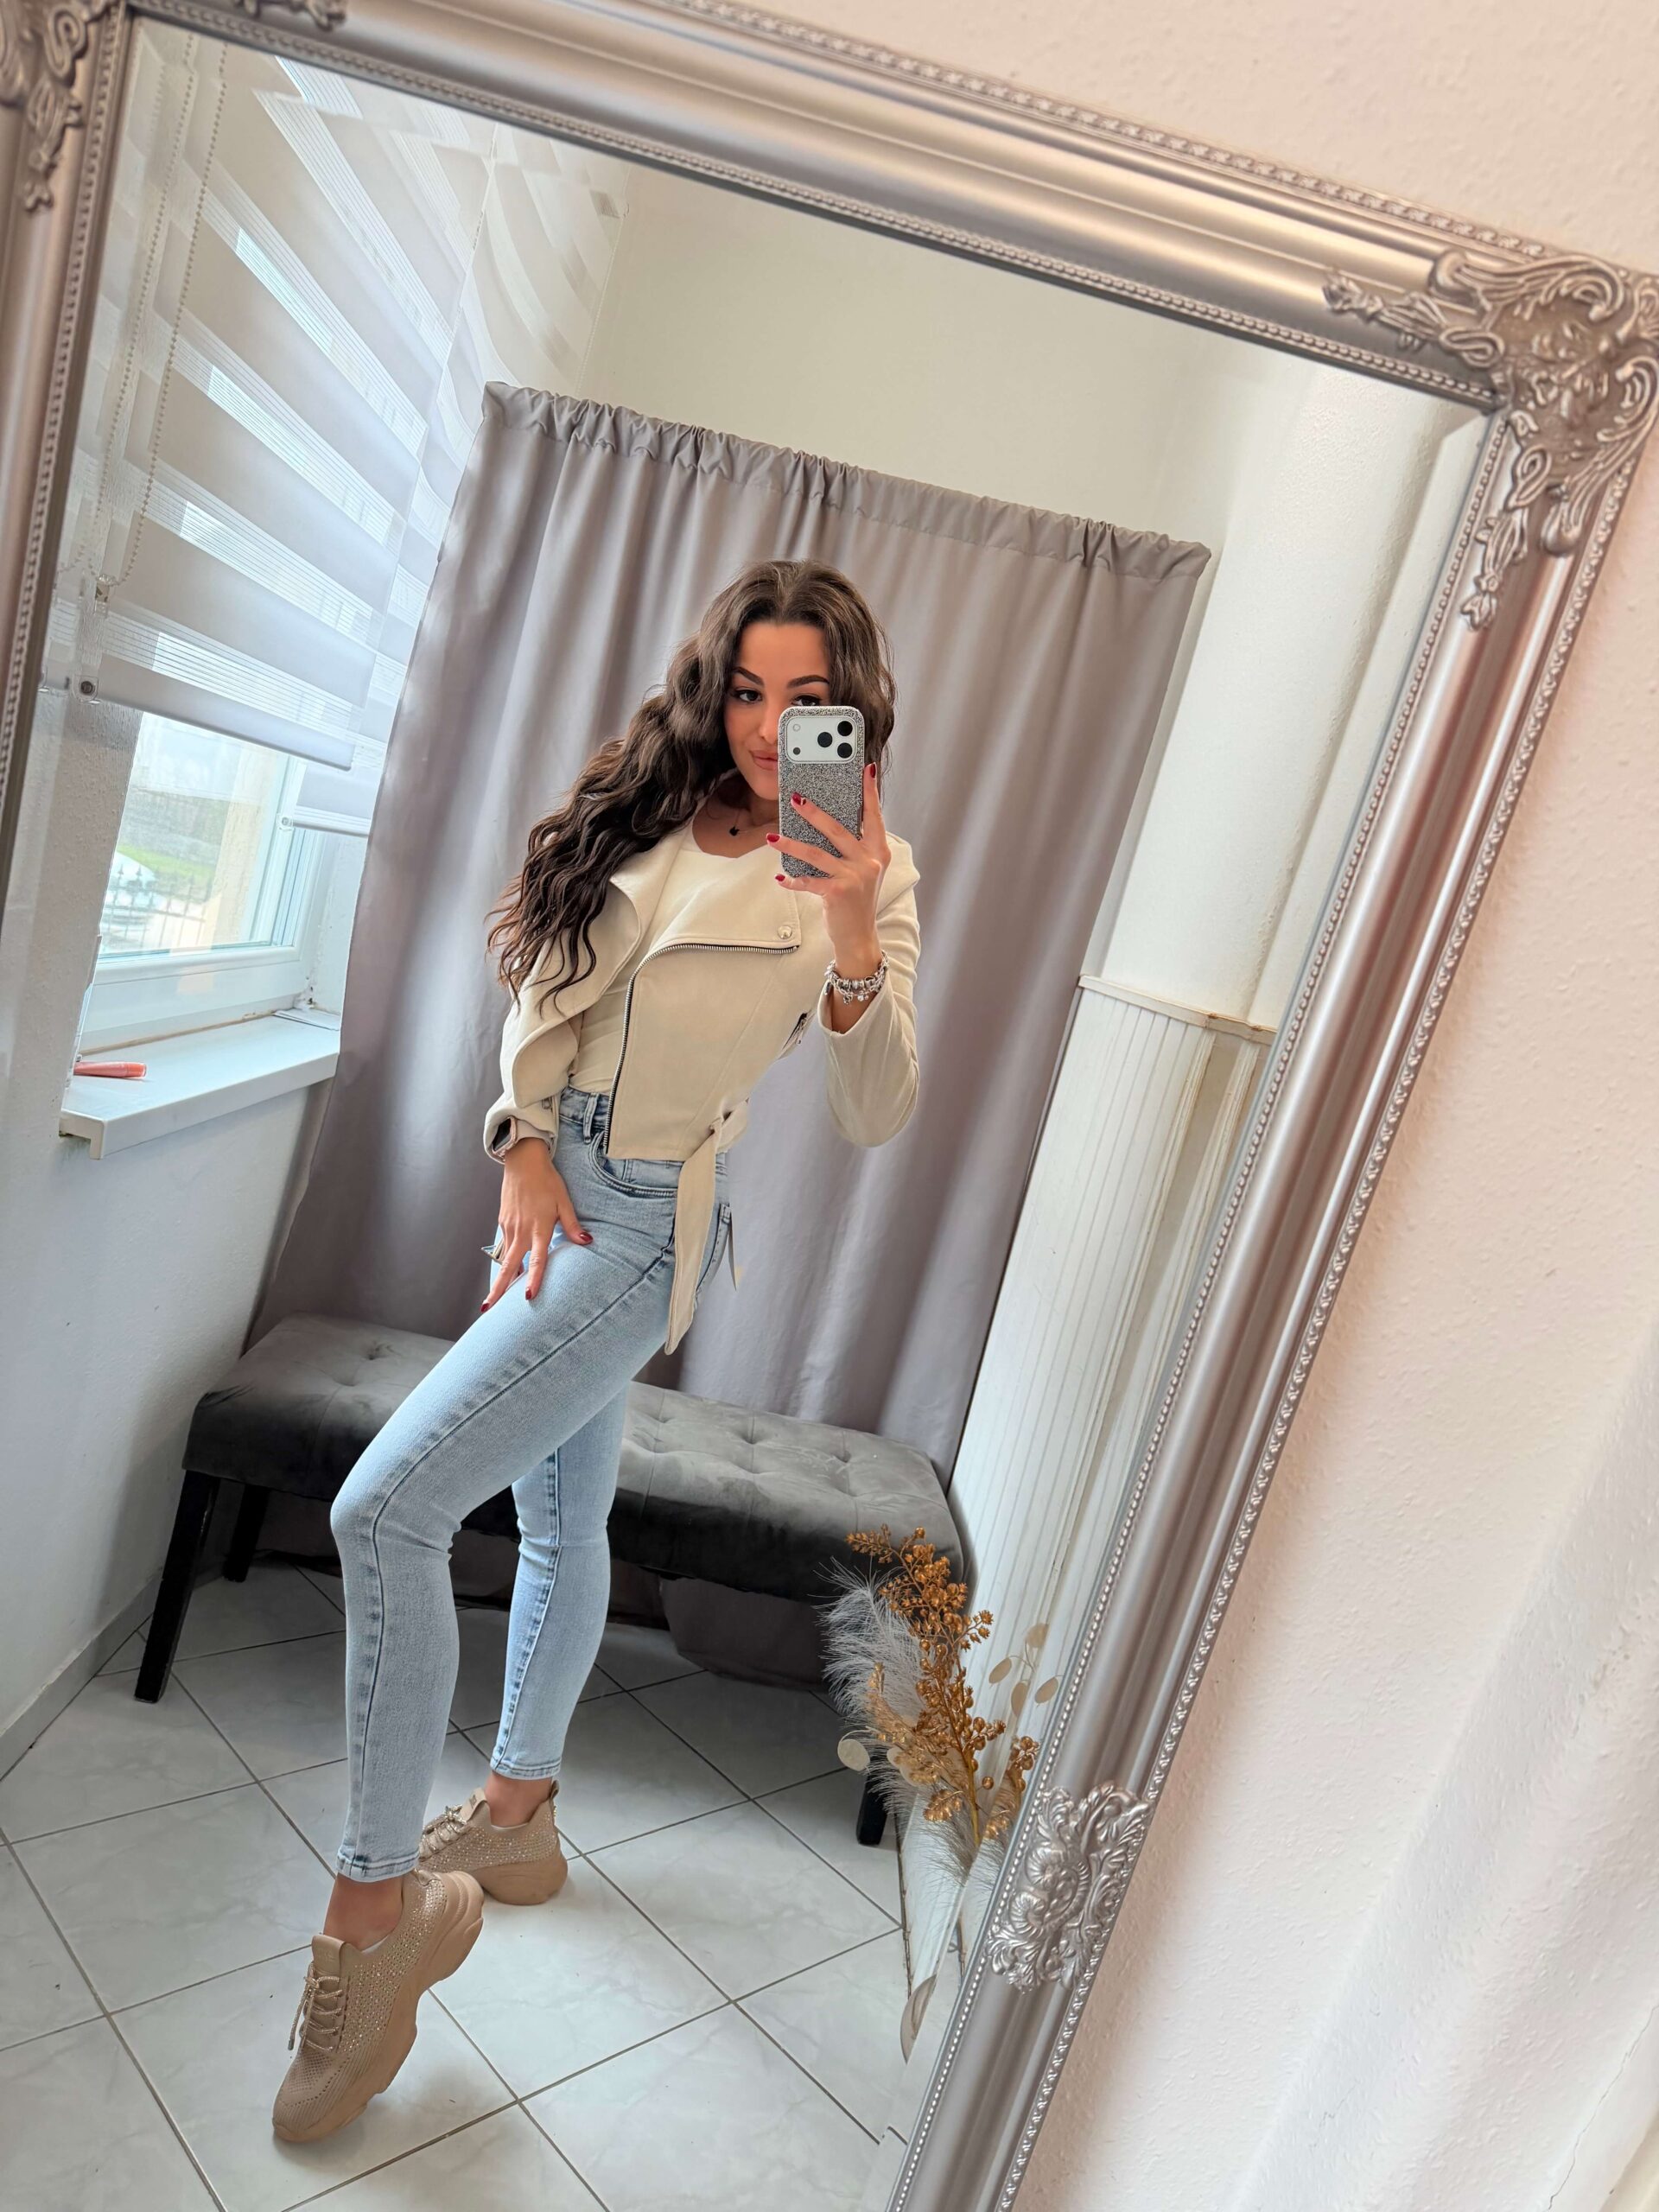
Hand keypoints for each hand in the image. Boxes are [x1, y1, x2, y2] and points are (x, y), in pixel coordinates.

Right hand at [484, 1138, 590, 1308]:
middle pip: (508, 1266)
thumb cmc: (547, 1181)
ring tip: (493, 1300)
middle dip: (498, 1289)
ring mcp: (509, 1227)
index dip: (532, 1279)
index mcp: (539, 1227)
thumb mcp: (564, 1201)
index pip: (537, 1259)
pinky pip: (505, 1245)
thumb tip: (587, 1242)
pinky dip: (505, 1260)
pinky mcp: (503, 1222)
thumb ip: (573, 1225)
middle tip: (488, 1310)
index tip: (527, 1297)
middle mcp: (521, 1231)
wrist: (523, 1162)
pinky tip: (507, 1270)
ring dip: (499, 1279)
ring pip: (504, 1258)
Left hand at [771, 763, 887, 972]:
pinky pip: (809, 880)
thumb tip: (825, 822)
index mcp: (878, 851)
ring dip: (791, 844)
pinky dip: (792, 880)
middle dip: (813, 812)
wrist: (859, 936)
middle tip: (796, 798)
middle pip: (837, 829)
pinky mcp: (837, 892)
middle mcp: (870, 861)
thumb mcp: (863, 870)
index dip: (870, 792)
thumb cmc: (857, 900)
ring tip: (773, 838)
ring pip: (816, 853)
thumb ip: (853, 848)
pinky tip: (780, 878)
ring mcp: (854, 876)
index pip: (874, 815)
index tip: (866, 769)